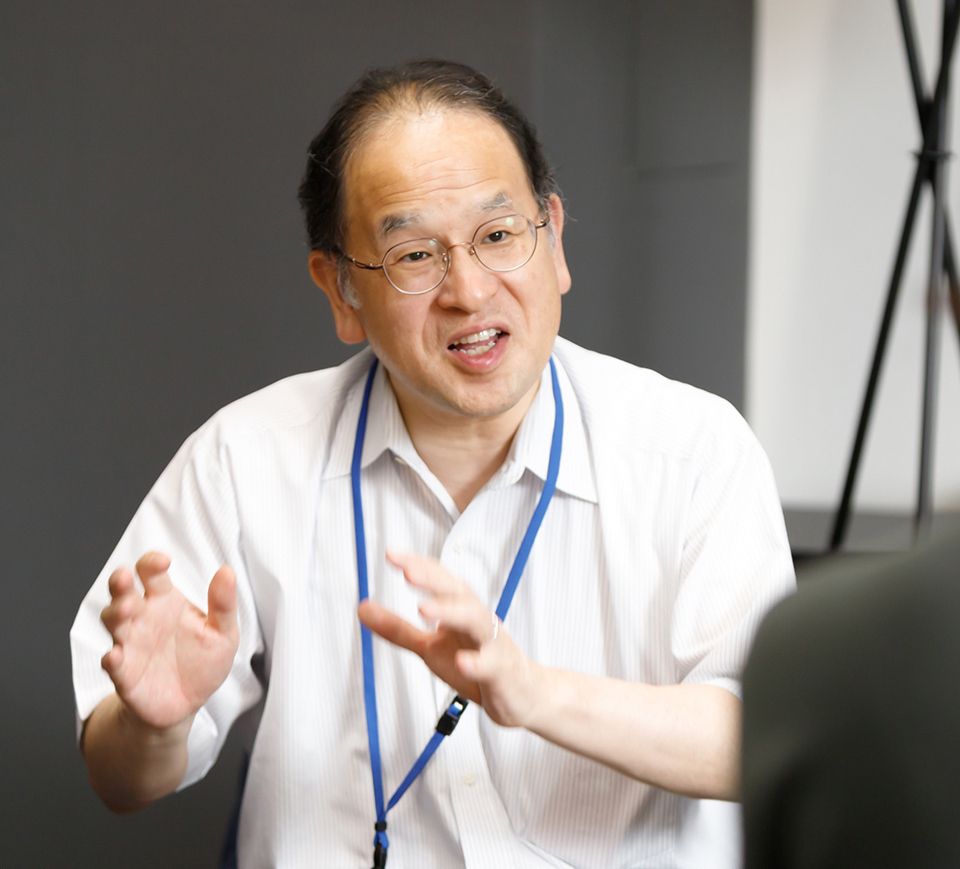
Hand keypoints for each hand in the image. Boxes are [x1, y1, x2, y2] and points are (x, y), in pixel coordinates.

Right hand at [99, 552, 238, 729]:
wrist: (189, 703)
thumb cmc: (204, 661)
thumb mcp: (223, 633)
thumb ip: (223, 604)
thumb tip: (227, 571)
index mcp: (166, 601)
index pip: (152, 574)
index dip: (152, 563)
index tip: (162, 561)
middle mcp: (143, 618)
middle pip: (123, 593)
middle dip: (120, 582)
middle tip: (126, 578)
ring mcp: (130, 644)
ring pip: (112, 622)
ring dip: (115, 614)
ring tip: (128, 609)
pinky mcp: (125, 674)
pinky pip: (112, 663)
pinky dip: (112, 659)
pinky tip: (116, 656)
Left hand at [357, 551, 543, 727]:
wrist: (523, 694)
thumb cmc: (477, 662)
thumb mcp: (430, 646)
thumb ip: (398, 628)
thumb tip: (362, 607)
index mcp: (460, 608)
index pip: (439, 579)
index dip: (418, 565)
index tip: (391, 554)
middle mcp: (478, 619)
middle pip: (457, 592)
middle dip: (433, 580)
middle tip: (407, 572)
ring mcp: (492, 644)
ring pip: (476, 621)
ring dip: (451, 612)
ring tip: (424, 609)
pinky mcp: (501, 671)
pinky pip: (490, 665)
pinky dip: (476, 662)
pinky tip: (462, 662)